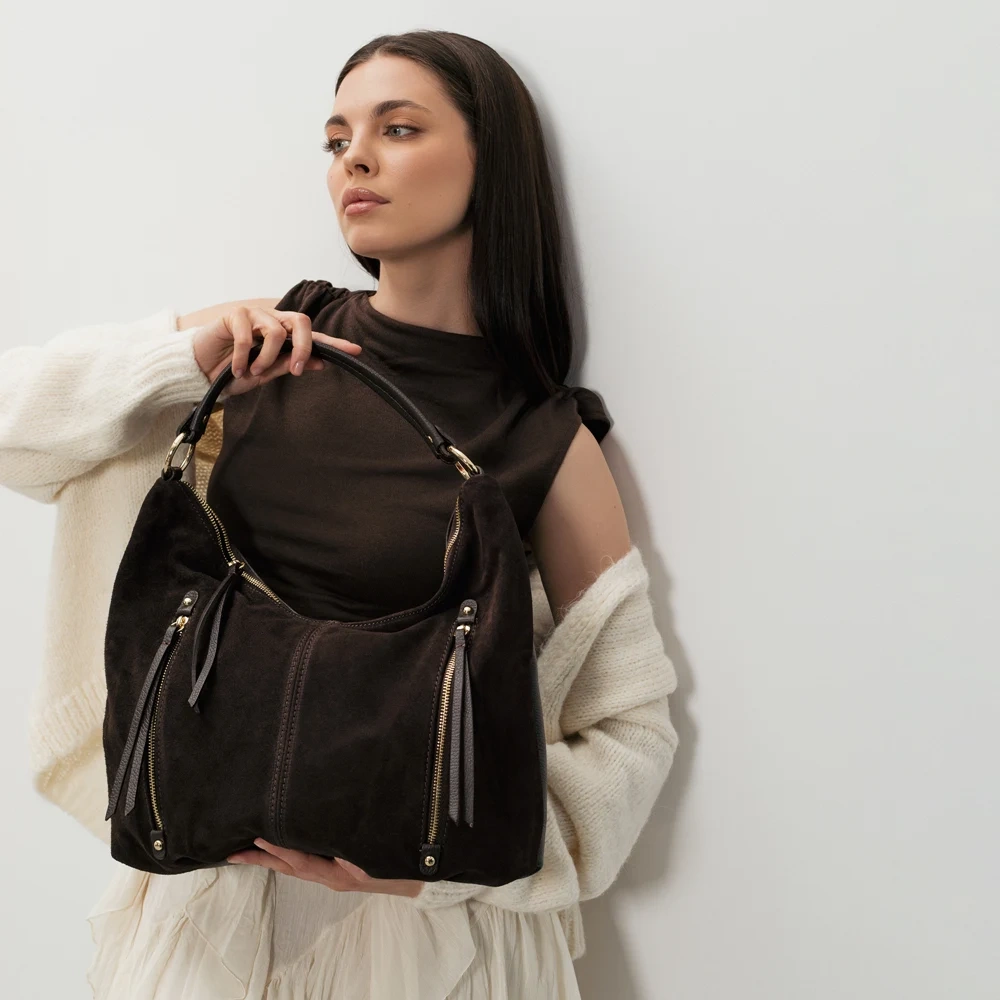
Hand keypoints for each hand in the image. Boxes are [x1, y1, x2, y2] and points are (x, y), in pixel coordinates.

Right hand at [192, 305, 362, 398]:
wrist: (202, 370)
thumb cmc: (235, 371)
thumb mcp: (265, 374)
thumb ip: (288, 366)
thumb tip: (320, 363)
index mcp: (285, 336)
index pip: (314, 338)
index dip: (334, 344)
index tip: (356, 351)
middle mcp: (274, 320)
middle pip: (301, 322)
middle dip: (303, 348)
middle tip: (295, 370)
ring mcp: (255, 315)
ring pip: (275, 331)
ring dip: (266, 358)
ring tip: (252, 372)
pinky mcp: (235, 315)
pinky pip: (248, 335)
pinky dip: (244, 357)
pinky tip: (237, 368)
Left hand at [226, 838, 422, 897]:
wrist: (421, 880)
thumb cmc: (401, 861)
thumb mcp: (375, 848)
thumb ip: (351, 837)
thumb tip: (327, 819)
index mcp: (339, 873)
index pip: (301, 859)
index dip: (278, 848)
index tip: (256, 838)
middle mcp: (332, 877)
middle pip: (291, 867)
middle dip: (262, 859)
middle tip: (232, 852)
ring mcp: (335, 876)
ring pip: (296, 867)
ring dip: (271, 858)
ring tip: (246, 850)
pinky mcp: (339, 872)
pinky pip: (308, 865)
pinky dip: (289, 856)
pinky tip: (280, 849)